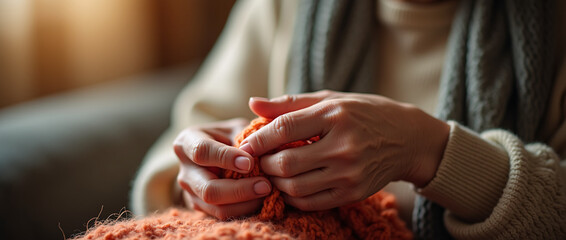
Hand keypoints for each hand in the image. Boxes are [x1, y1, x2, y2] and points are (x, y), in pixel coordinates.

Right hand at [174, 118, 271, 218]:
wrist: (220, 154)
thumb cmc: (231, 137)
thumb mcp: (236, 129)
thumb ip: (245, 138)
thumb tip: (259, 153)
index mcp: (187, 142)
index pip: (202, 151)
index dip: (226, 158)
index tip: (250, 162)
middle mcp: (184, 170)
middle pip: (208, 188)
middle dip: (239, 189)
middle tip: (265, 185)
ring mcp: (190, 192)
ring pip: (217, 207)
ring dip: (246, 203)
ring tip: (267, 193)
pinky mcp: (201, 207)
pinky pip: (223, 215)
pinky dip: (245, 210)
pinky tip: (260, 200)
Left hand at [240, 90, 449, 210]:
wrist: (408, 139)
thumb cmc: (364, 113)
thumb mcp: (331, 99)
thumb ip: (290, 104)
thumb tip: (253, 103)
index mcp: (335, 115)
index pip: (285, 128)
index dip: (258, 138)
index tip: (245, 143)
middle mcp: (344, 146)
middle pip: (286, 162)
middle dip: (264, 163)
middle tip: (258, 160)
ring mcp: (350, 173)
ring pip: (295, 186)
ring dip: (275, 182)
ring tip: (273, 172)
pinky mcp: (354, 193)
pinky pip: (311, 202)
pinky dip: (292, 196)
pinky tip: (289, 185)